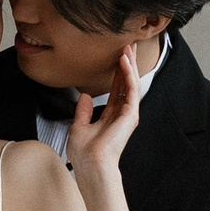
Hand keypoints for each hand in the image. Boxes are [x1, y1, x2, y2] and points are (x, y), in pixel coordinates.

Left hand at [68, 46, 145, 184]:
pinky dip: (128, 74)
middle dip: (127, 64)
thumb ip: (83, 111)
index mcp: (110, 116)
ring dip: (130, 65)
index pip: (115, 89)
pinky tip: (124, 62)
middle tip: (129, 45)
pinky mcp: (130, 115)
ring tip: (128, 47)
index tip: (117, 56)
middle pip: (126, 83)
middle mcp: (121, 114)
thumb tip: (84, 95)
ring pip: (131, 83)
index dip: (116, 72)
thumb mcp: (78, 127)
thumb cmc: (84, 154)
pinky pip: (131, 90)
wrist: (90, 165)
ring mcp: (127, 114)